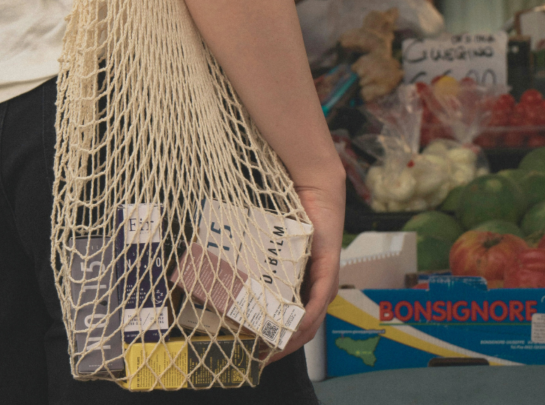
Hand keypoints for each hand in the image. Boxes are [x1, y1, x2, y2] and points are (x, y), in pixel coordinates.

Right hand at [268, 161, 345, 361]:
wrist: (313, 188)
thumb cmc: (290, 210)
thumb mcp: (267, 238)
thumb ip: (251, 250)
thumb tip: (215, 256)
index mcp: (300, 281)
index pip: (290, 319)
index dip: (274, 337)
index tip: (252, 348)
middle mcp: (315, 286)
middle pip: (301, 328)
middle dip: (280, 346)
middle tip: (257, 355)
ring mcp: (323, 279)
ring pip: (311, 320)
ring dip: (293, 338)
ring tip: (272, 349)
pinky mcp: (328, 268)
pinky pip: (318, 300)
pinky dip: (308, 317)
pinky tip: (296, 328)